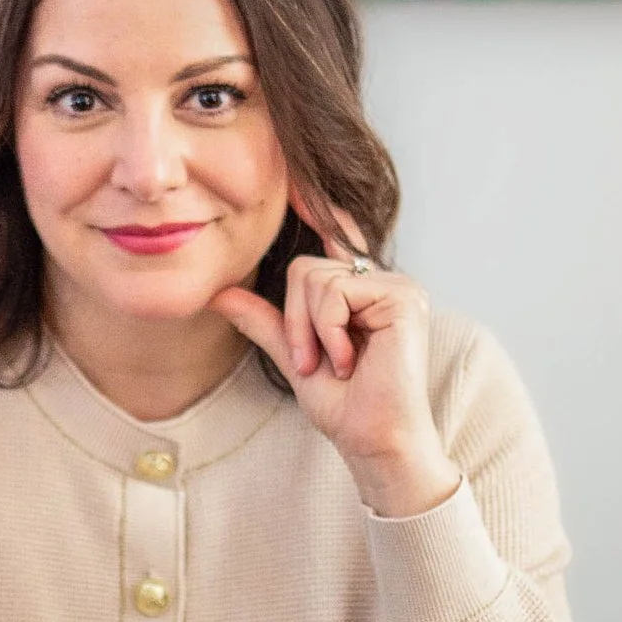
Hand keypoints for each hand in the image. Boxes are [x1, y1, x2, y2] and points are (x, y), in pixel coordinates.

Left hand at [211, 224, 462, 519]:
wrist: (374, 441)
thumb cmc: (345, 406)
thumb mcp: (295, 356)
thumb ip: (266, 322)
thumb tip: (220, 294)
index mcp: (365, 291)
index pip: (335, 238)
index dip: (316, 205)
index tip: (295, 179)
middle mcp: (385, 282)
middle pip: (306, 268)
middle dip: (295, 320)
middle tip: (312, 362)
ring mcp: (398, 287)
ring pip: (316, 279)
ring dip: (310, 331)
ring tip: (334, 364)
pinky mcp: (402, 297)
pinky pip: (336, 292)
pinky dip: (329, 331)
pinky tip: (350, 360)